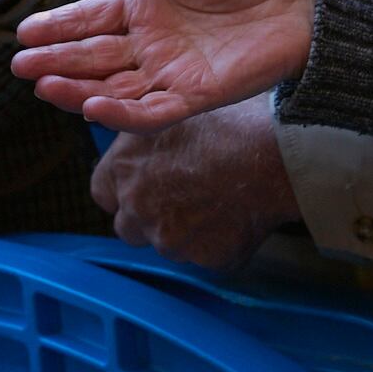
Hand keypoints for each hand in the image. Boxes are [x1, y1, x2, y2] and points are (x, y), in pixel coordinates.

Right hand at [13, 0, 314, 131]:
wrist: (303, 8)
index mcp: (145, 6)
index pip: (90, 17)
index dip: (58, 25)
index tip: (23, 31)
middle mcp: (150, 43)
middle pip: (91, 56)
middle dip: (54, 61)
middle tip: (20, 65)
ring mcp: (169, 73)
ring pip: (111, 87)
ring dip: (76, 90)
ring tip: (43, 86)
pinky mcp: (194, 97)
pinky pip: (150, 110)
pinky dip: (120, 112)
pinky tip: (91, 107)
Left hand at [89, 97, 299, 270]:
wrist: (269, 155)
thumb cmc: (227, 122)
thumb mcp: (172, 112)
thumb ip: (145, 137)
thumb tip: (140, 139)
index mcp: (124, 166)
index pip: (102, 193)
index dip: (123, 190)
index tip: (142, 186)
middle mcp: (137, 206)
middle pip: (129, 226)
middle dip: (150, 217)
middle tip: (182, 198)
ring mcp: (168, 238)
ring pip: (168, 245)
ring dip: (185, 232)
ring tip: (217, 201)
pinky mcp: (202, 259)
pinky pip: (206, 257)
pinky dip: (219, 244)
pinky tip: (238, 216)